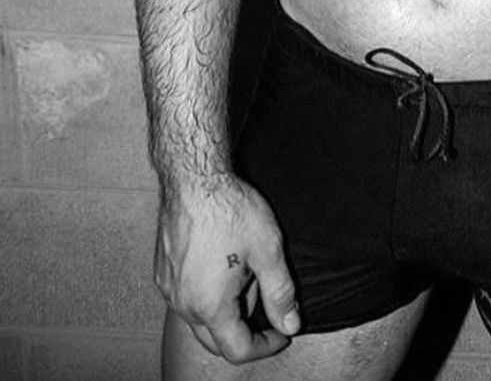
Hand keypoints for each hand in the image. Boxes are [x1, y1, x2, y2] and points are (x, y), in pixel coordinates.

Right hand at [155, 172, 299, 363]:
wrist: (193, 179)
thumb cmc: (230, 209)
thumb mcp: (268, 250)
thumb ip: (280, 293)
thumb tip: (290, 324)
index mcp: (210, 306)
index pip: (237, 350)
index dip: (265, 346)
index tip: (282, 331)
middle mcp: (184, 304)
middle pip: (215, 339)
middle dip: (244, 328)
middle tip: (265, 294)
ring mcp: (169, 289)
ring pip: (201, 316)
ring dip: (225, 307)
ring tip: (244, 268)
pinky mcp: (163, 272)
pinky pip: (187, 296)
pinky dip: (208, 292)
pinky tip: (223, 261)